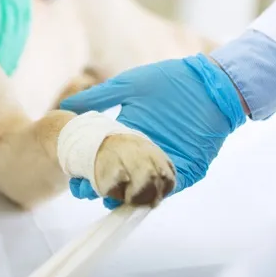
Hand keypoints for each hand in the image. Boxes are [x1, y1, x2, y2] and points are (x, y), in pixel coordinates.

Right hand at [60, 54, 247, 207]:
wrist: (210, 84)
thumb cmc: (170, 80)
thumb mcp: (128, 86)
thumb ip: (99, 97)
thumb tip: (66, 106)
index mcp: (128, 132)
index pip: (103, 156)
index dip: (88, 168)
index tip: (74, 175)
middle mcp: (143, 151)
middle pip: (119, 176)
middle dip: (102, 186)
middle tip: (88, 190)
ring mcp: (164, 161)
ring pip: (140, 185)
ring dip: (125, 194)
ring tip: (110, 196)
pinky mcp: (185, 169)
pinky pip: (168, 186)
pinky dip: (155, 192)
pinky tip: (140, 195)